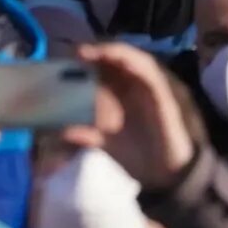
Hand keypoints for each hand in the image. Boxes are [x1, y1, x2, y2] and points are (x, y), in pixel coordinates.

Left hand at [71, 44, 198, 188]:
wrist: (165, 176)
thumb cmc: (139, 157)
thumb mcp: (107, 144)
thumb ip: (87, 135)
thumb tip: (62, 131)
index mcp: (124, 94)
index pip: (109, 67)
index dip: (92, 58)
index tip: (74, 56)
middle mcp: (138, 86)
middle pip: (121, 58)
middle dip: (102, 51)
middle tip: (81, 51)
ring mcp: (153, 89)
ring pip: (138, 60)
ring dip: (118, 52)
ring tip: (98, 52)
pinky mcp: (165, 97)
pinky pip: (153, 76)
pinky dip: (140, 65)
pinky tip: (125, 62)